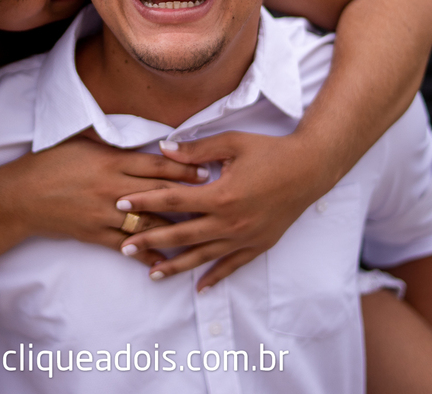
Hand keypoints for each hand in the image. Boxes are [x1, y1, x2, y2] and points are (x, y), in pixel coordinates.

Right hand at [3, 135, 203, 268]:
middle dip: (189, 196)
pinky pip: (126, 246)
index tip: (206, 170)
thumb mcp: (84, 143)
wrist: (23, 195)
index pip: (156, 166)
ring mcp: (104, 214)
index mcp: (111, 162)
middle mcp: (112, 189)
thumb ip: (115, 144)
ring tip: (200, 229)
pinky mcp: (95, 234)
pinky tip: (165, 258)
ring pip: (148, 222)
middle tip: (214, 198)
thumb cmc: (53, 163)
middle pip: (159, 194)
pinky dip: (146, 253)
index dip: (183, 168)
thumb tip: (144, 138)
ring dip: (175, 227)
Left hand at [113, 130, 337, 290]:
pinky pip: (232, 266)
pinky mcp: (258, 245)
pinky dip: (215, 277)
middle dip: (149, 241)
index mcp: (220, 195)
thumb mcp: (232, 143)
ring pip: (203, 257)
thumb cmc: (270, 151)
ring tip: (152, 274)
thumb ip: (196, 150)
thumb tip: (164, 148)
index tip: (121, 203)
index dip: (144, 201)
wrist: (310, 169)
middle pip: (181, 235)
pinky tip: (199, 287)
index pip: (172, 201)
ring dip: (175, 266)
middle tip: (124, 247)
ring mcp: (244, 237)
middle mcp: (229, 222)